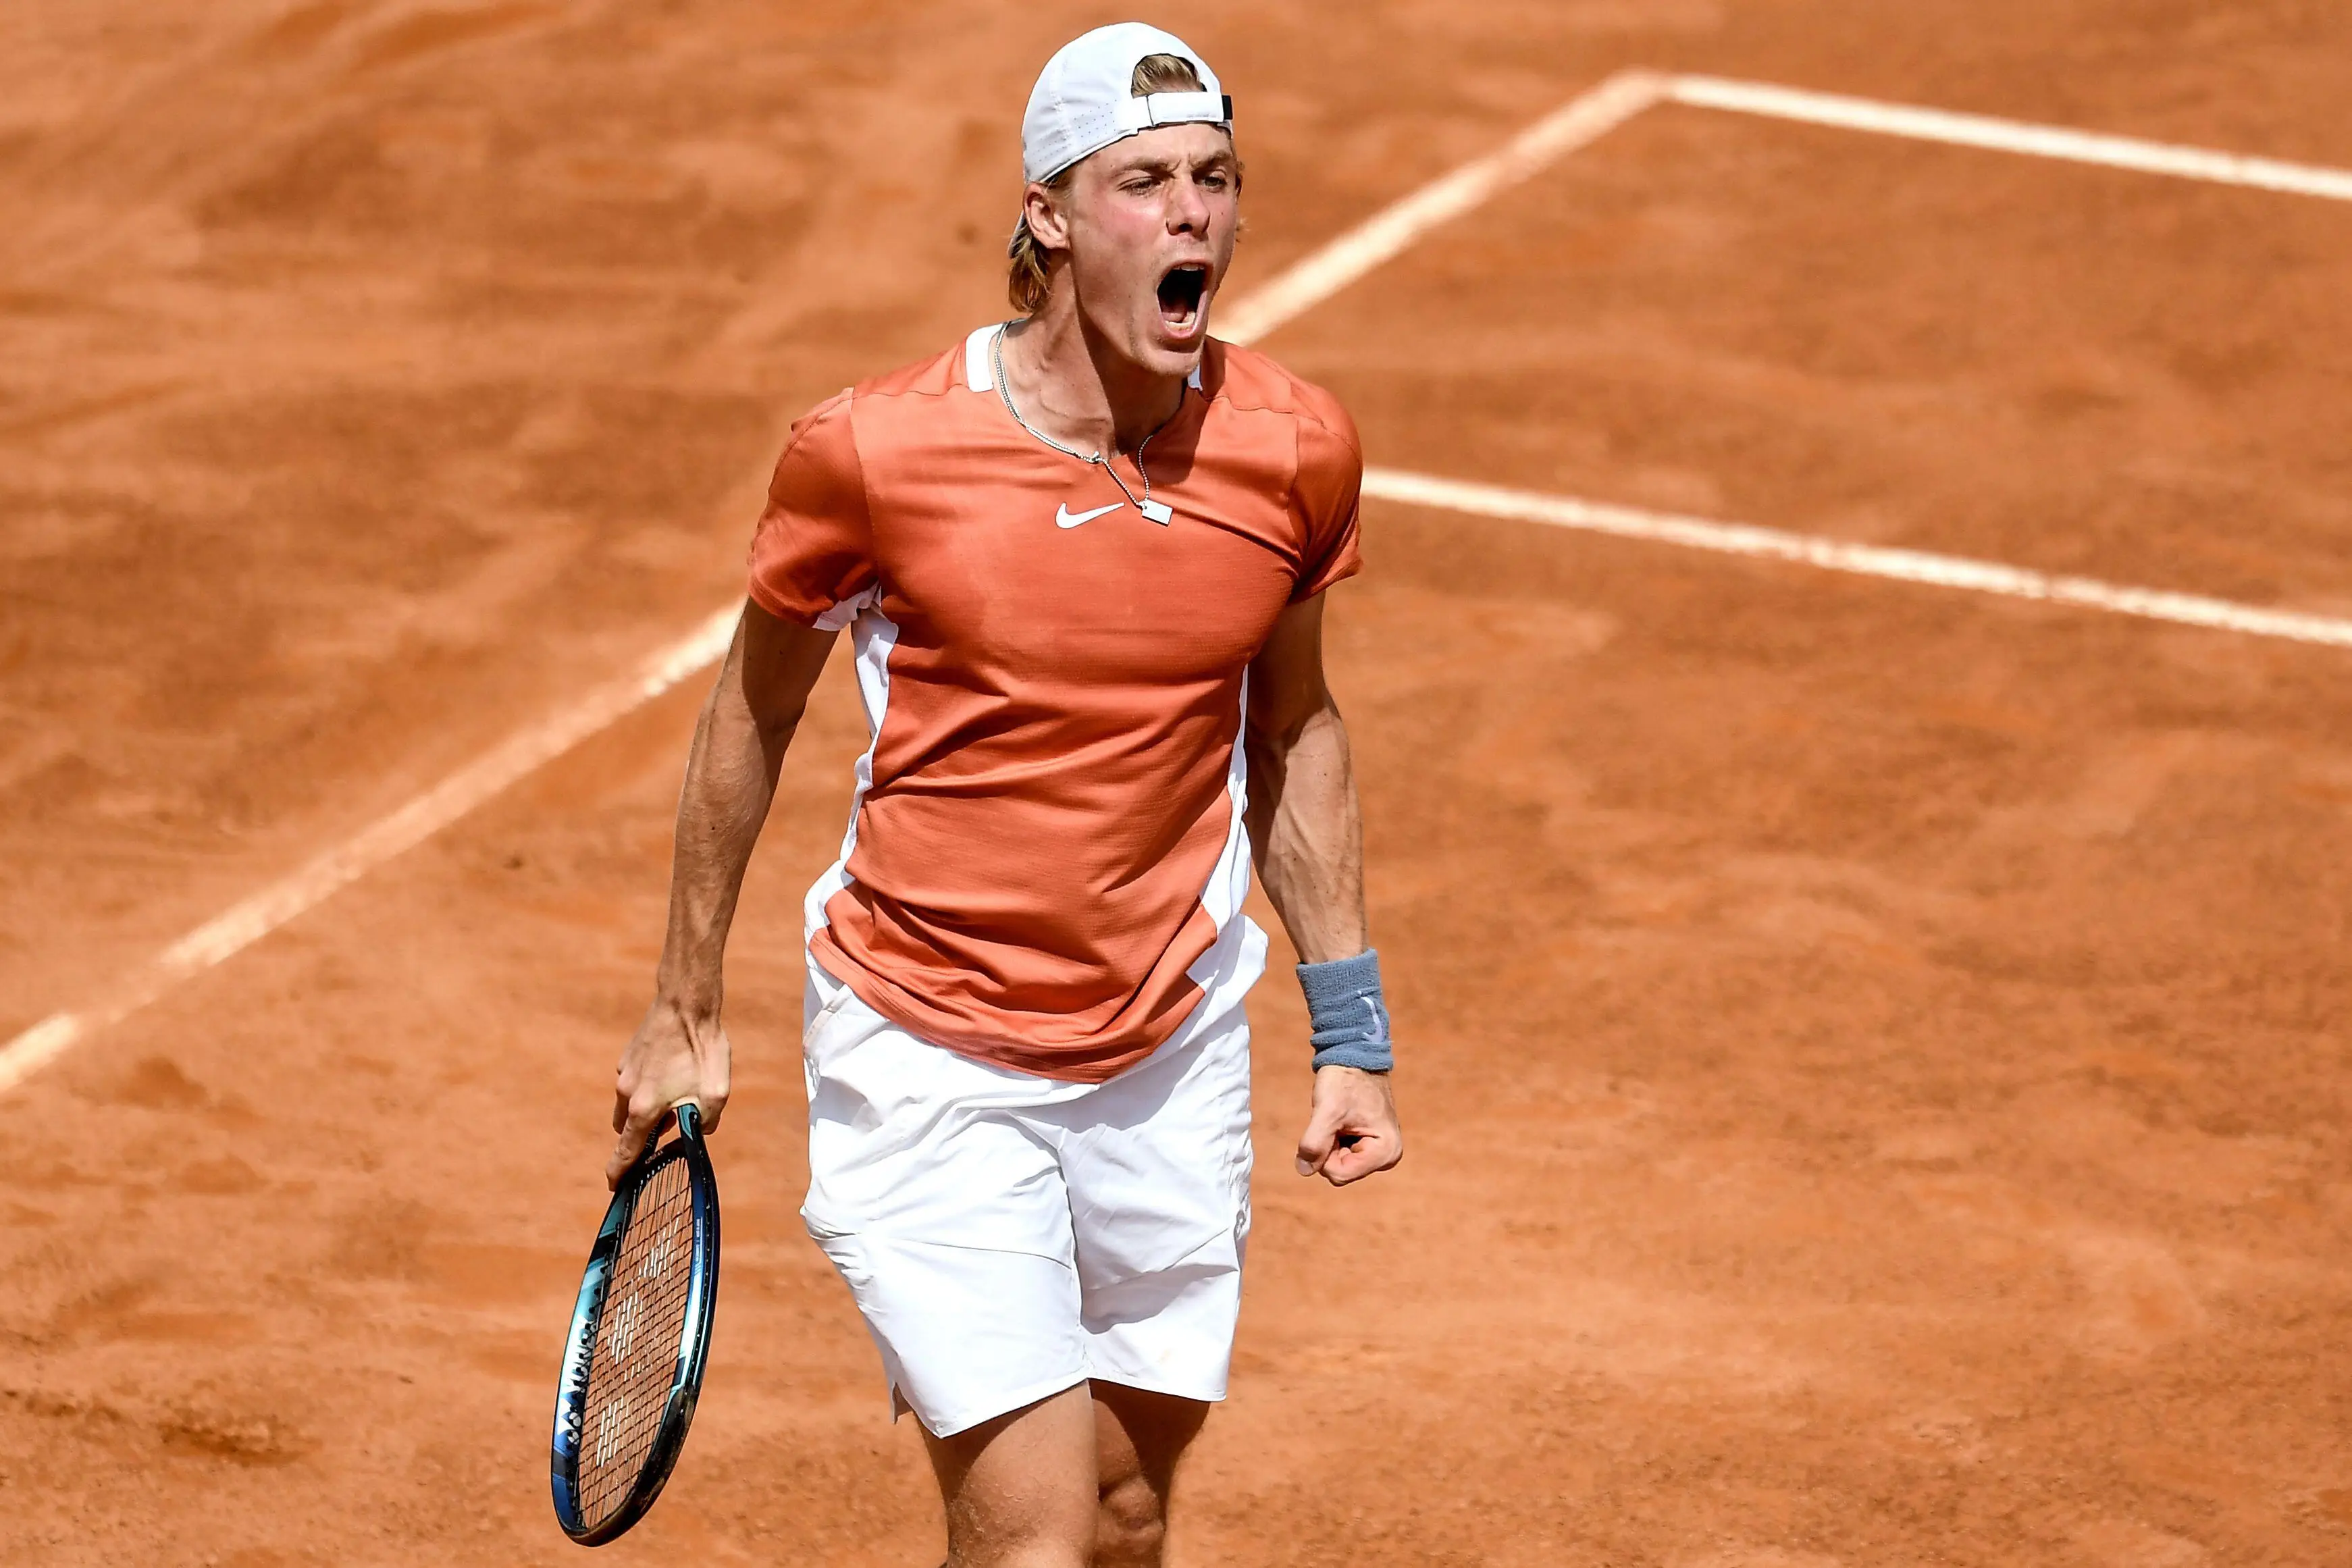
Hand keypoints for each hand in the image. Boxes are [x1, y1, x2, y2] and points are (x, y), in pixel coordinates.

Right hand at [608, 996, 730, 1187]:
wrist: (686, 1003)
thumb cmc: (703, 1049)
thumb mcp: (716, 1094)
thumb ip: (704, 1123)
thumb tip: (698, 1133)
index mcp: (645, 1108)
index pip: (627, 1151)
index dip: (619, 1172)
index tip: (613, 1187)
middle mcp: (628, 1093)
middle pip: (628, 1129)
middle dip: (643, 1136)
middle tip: (670, 1126)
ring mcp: (625, 1073)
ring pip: (629, 1105)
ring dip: (646, 1110)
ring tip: (677, 1095)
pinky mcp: (629, 1057)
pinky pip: (634, 1082)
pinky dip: (647, 1087)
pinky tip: (673, 1071)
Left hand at [1294, 1065, 1402, 1185]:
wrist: (1354, 1057)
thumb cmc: (1345, 1081)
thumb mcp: (1327, 1111)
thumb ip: (1315, 1143)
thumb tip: (1304, 1170)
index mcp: (1385, 1152)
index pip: (1339, 1174)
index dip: (1324, 1153)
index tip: (1332, 1124)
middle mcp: (1387, 1157)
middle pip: (1340, 1171)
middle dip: (1329, 1148)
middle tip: (1336, 1119)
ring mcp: (1380, 1152)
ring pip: (1338, 1164)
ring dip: (1331, 1142)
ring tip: (1340, 1118)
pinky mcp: (1371, 1146)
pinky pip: (1342, 1154)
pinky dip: (1335, 1138)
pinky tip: (1342, 1120)